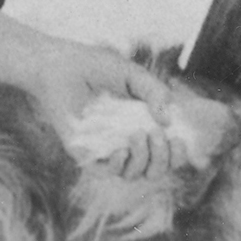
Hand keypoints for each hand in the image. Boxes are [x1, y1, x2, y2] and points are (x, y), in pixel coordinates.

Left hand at [23, 43, 186, 169]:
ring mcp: (107, 149)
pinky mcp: (87, 154)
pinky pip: (108, 172)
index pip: (167, 152)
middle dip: (163, 159)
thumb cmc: (97, 67)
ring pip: (135, 174)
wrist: (61, 66)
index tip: (180, 140)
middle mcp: (128, 142)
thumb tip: (169, 120)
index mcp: (143, 125)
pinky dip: (120, 164)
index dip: (178, 154)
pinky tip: (121, 148)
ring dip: (144, 160)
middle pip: (155, 170)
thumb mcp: (133, 75)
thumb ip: (154, 92)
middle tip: (157, 135)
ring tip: (138, 134)